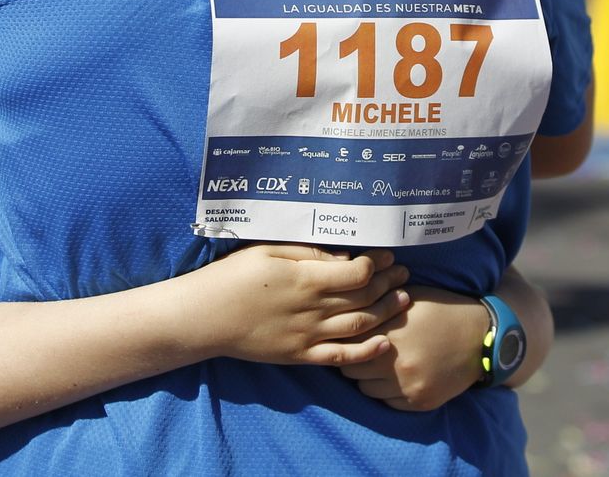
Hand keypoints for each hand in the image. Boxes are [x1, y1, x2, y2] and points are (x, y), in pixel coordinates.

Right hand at [194, 244, 411, 366]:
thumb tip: (344, 257)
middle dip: (389, 284)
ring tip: (403, 300)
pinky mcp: (300, 356)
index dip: (378, 263)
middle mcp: (313, 310)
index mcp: (306, 279)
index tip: (387, 255)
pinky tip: (385, 344)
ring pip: (360, 325)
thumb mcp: (269, 251)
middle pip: (364, 297)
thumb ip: (308, 253)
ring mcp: (308, 336)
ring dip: (386, 313)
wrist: (204, 317)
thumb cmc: (233, 276)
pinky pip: (341, 357)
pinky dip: (367, 352)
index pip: (358, 272)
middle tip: (403, 274)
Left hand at [339, 286, 490, 410]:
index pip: (348, 342)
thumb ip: (379, 302)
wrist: (480, 337)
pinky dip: (387, 391)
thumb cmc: (442, 310)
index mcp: (391, 332)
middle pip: (350, 369)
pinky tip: (395, 376)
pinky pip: (387, 402)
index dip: (345, 337)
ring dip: (368, 377)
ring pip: (366, 388)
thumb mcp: (410, 296)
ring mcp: (407, 386)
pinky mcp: (419, 402)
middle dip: (353, 358)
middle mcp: (396, 362)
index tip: (347, 333)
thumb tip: (350, 302)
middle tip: (360, 350)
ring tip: (378, 364)